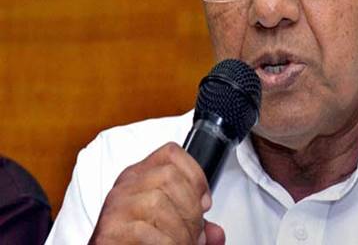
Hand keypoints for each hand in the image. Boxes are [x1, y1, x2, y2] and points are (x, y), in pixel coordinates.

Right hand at [89, 142, 225, 244]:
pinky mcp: (108, 231)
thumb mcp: (172, 229)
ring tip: (182, 244)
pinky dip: (166, 244)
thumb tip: (217, 233)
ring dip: (180, 232)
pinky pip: (144, 230)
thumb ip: (196, 226)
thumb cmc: (140, 243)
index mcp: (141, 177)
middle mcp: (126, 187)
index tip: (204, 203)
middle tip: (195, 234)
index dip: (195, 174)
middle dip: (191, 209)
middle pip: (169, 175)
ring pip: (158, 202)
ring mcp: (115, 207)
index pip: (171, 153)